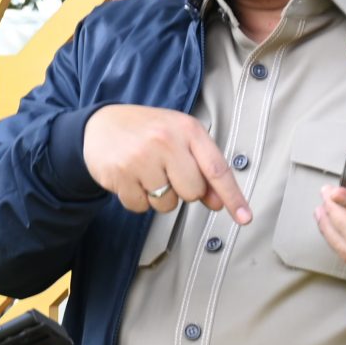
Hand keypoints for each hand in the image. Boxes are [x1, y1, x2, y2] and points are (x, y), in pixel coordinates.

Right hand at [82, 105, 250, 223]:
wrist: (99, 126)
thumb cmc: (146, 132)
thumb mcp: (179, 139)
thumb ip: (202, 167)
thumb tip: (219, 202)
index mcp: (187, 129)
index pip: (217, 168)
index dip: (233, 196)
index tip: (245, 218)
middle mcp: (166, 141)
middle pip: (192, 192)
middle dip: (182, 190)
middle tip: (166, 171)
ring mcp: (142, 157)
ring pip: (167, 204)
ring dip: (159, 197)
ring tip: (146, 173)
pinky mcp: (121, 174)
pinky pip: (141, 207)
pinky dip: (138, 199)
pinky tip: (131, 178)